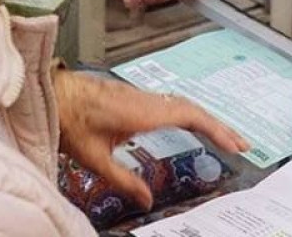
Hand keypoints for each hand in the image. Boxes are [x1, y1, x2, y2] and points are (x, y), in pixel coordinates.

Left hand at [53, 69, 248, 208]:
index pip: (190, 116)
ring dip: (205, 119)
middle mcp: (144, 99)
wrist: (50, 92)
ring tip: (224, 137)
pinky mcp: (132, 96)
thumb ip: (123, 180)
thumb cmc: (68, 118)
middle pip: (192, 109)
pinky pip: (169, 102)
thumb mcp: (94, 159)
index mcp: (141, 112)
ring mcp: (139, 95)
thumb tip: (146, 199)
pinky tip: (191, 124)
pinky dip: (188, 113)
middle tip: (241, 145)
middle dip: (219, 126)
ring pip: (182, 103)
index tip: (234, 144)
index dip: (216, 129)